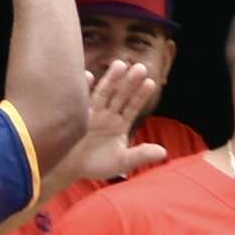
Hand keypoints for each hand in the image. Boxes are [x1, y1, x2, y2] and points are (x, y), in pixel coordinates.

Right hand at [47, 61, 167, 188]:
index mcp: (119, 123)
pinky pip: (80, 99)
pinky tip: (88, 75)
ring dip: (111, 80)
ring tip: (120, 64)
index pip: (133, 106)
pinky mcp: (75, 115)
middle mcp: (106, 114)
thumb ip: (141, 155)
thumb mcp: (122, 162)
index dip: (141, 95)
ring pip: (103, 93)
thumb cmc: (96, 165)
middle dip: (129, 82)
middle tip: (140, 67)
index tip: (151, 82)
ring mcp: (91, 113)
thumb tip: (164, 152)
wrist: (69, 169)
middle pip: (120, 95)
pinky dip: (83, 87)